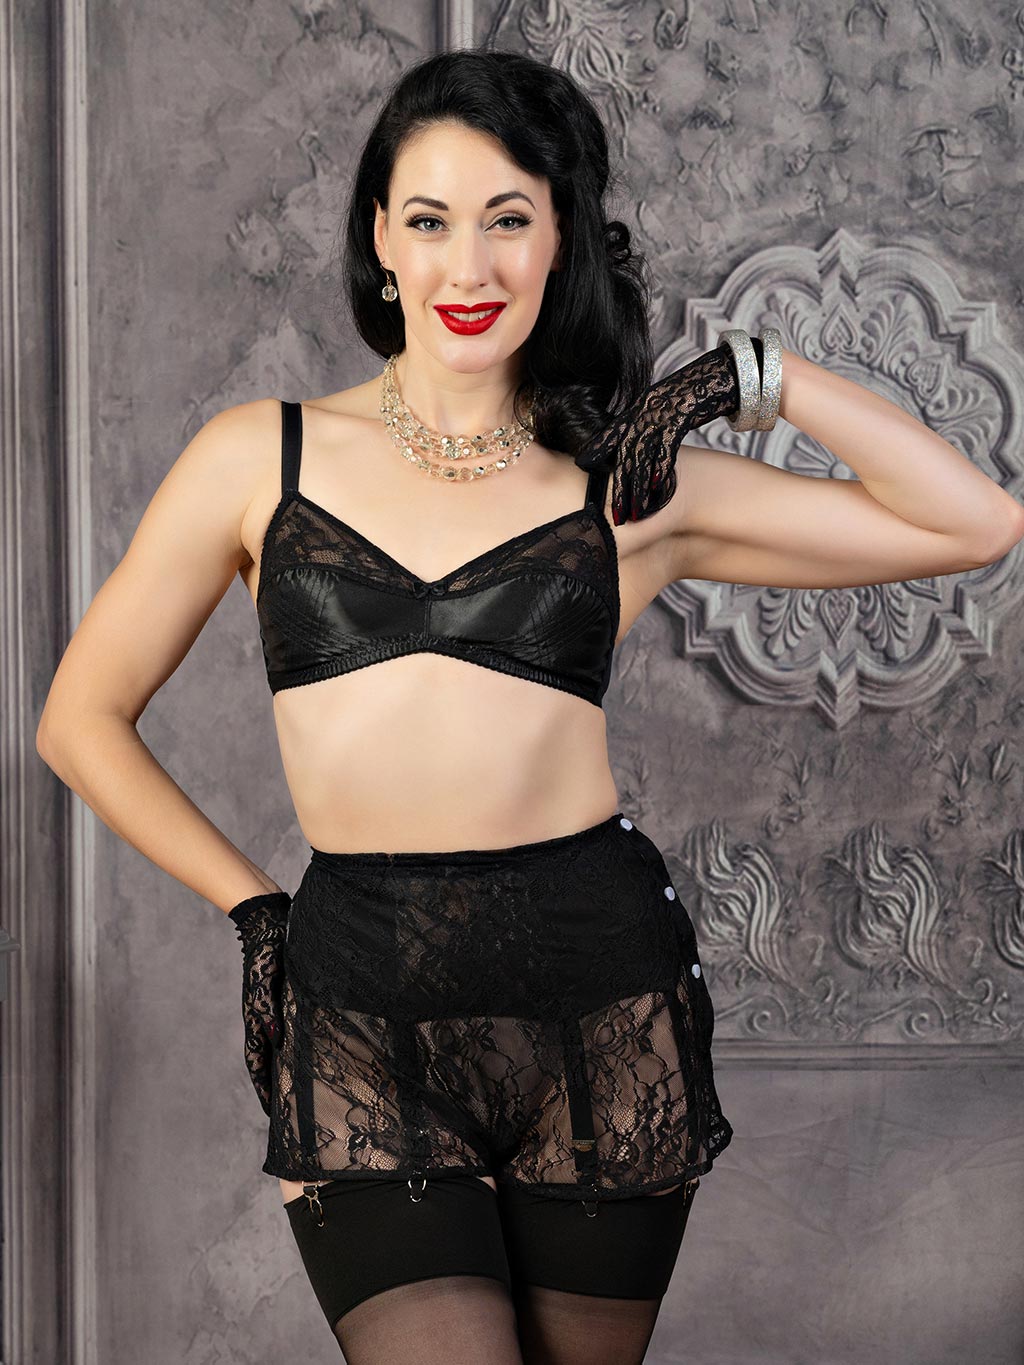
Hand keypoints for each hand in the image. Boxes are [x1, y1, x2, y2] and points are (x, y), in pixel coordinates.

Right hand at [226, 891, 291, 1115]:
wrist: (270, 923)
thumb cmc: (267, 953)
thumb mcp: (266, 984)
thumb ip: (267, 1013)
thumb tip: (274, 1041)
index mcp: (256, 1019)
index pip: (257, 1064)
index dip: (265, 1090)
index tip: (274, 1115)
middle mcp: (263, 1019)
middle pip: (267, 1061)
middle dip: (275, 1086)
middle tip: (287, 1110)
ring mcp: (272, 1009)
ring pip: (278, 1047)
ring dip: (284, 1068)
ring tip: (298, 1089)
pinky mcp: (283, 998)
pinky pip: (288, 1030)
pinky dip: (293, 1046)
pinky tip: (307, 1051)